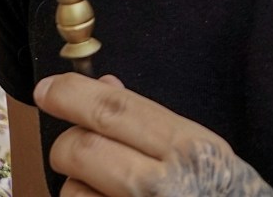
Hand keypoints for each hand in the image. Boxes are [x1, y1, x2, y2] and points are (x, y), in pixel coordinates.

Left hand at [36, 73, 272, 196]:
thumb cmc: (224, 193)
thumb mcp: (204, 150)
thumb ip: (155, 121)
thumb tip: (102, 87)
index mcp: (189, 149)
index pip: (114, 111)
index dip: (72, 95)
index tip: (48, 89)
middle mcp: (162, 184)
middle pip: (81, 149)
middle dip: (67, 142)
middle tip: (72, 144)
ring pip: (72, 190)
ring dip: (76, 184)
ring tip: (104, 186)